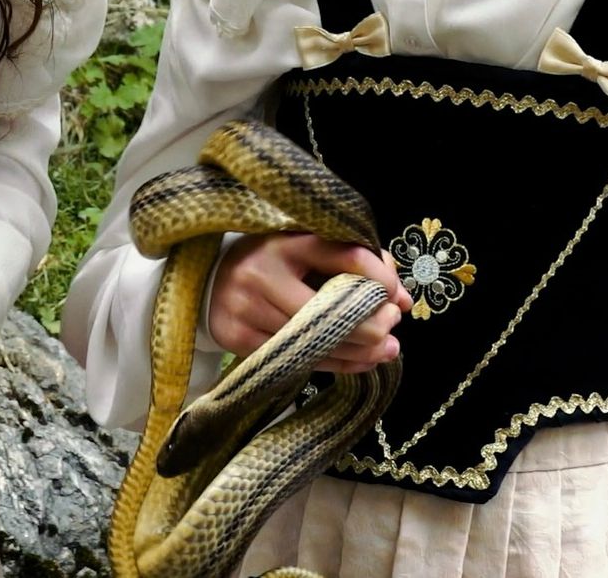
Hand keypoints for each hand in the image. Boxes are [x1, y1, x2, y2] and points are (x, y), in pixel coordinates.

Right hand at [207, 231, 409, 373]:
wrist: (207, 283)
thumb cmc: (271, 263)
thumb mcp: (304, 247)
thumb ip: (353, 261)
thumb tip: (401, 296)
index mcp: (283, 242)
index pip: (342, 255)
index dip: (379, 277)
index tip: (398, 294)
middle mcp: (263, 274)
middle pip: (331, 308)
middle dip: (372, 323)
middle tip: (393, 326)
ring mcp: (248, 309)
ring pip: (317, 340)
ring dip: (360, 350)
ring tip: (387, 350)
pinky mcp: (240, 340)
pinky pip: (300, 360)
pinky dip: (336, 364)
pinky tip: (360, 362)